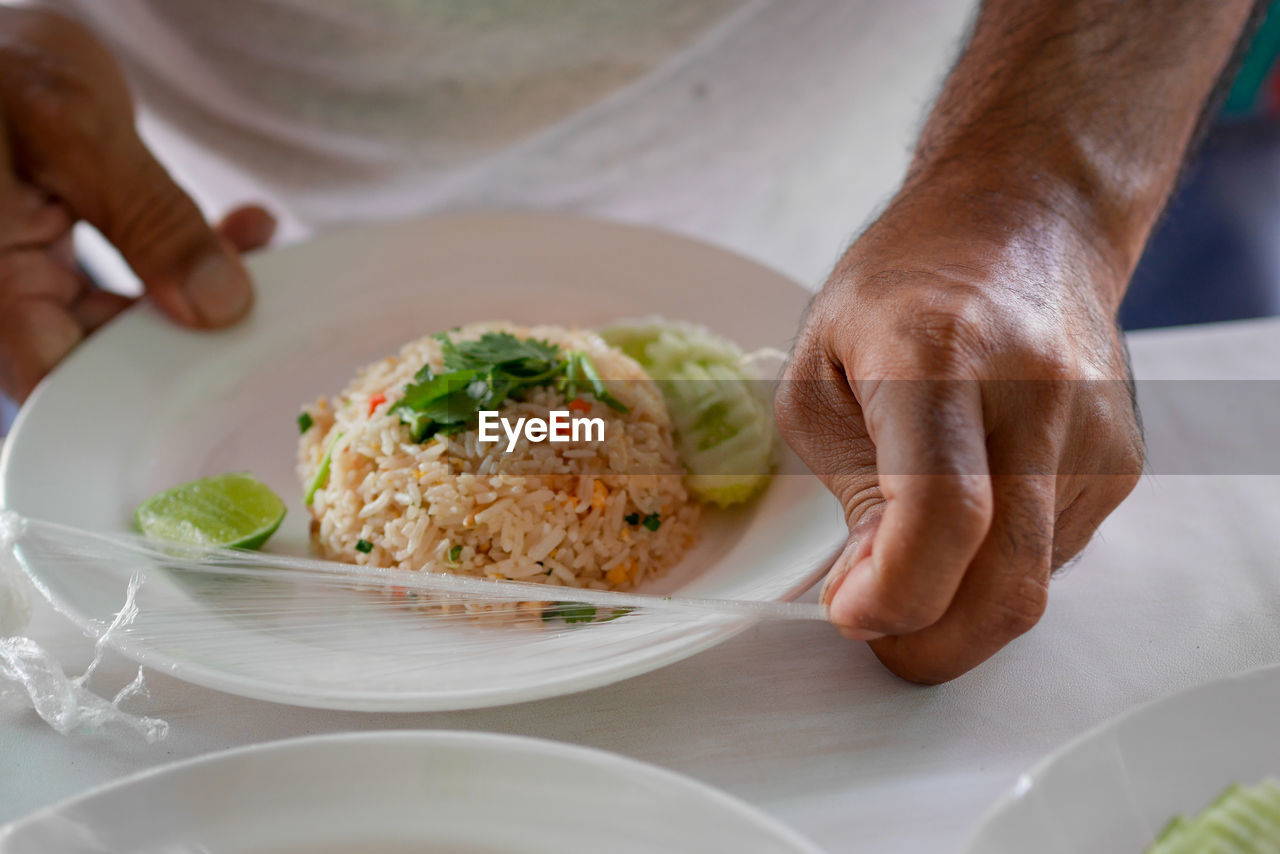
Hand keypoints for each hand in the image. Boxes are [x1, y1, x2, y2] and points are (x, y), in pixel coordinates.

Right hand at [0, 8, 273, 401]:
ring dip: (205, 284)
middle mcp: (7, 292)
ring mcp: (36, 276)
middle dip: (195, 329)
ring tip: (257, 240)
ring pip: (134, 316)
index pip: (61, 379)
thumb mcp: (77, 131)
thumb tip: (219, 306)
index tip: (228, 362)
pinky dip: (192, 253)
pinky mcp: (65, 256)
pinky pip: (137, 276)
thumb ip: (150, 220)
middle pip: (104, 356)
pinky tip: (243, 227)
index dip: (145, 390)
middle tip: (261, 296)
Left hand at [776, 191, 1143, 683]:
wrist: (1023, 223)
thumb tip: (874, 599)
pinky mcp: (1121, 462)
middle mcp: (1036, 395)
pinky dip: (996, 562)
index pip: (944, 514)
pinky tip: (971, 497)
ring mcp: (1094, 432)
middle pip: (1005, 585)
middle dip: (928, 644)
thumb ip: (847, 490)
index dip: (894, 596)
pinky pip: (1051, 556)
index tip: (849, 612)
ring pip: (1030, 585)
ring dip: (958, 598)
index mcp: (940, 355)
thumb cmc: (899, 290)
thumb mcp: (821, 374)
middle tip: (874, 623)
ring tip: (915, 529)